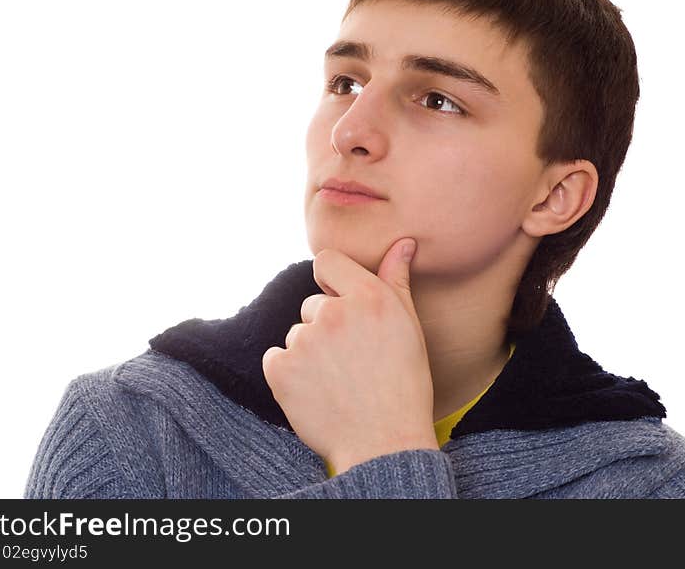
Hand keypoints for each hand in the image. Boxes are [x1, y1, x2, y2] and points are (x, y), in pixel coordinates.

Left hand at [261, 237, 438, 474]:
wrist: (384, 442)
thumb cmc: (404, 383)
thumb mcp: (408, 326)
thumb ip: (396, 279)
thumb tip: (402, 243)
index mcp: (369, 297)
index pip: (327, 261)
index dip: (332, 281)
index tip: (343, 307)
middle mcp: (334, 312)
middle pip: (312, 305)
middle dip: (326, 327)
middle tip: (352, 361)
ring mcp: (305, 341)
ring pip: (297, 335)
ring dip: (309, 353)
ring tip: (339, 381)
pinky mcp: (281, 369)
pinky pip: (277, 358)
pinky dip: (289, 374)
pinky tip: (317, 391)